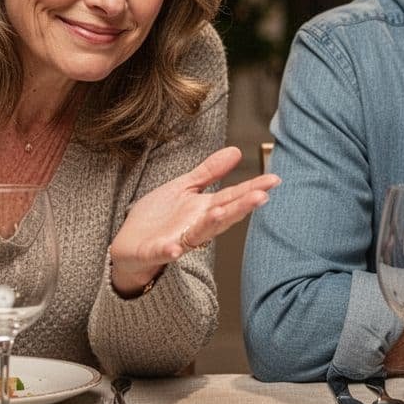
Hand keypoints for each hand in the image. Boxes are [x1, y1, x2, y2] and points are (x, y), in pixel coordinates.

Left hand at [108, 146, 279, 294]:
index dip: (252, 188)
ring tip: (223, 211)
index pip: (232, 197)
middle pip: (223, 216)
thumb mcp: (185, 188)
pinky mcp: (155, 251)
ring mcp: (177, 240)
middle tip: (261, 196)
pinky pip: (164, 252)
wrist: (129, 245)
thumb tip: (236, 151)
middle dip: (241, 207)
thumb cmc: (159, 218)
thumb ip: (210, 172)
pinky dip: (169, 251)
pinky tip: (175, 248)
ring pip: (199, 233)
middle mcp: (196, 226)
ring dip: (212, 224)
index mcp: (204, 209)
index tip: (273, 180)